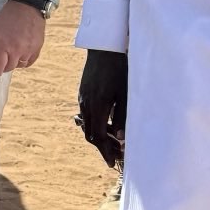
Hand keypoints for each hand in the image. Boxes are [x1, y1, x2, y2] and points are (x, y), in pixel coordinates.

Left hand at [0, 0, 46, 78]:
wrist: (27, 7)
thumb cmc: (9, 17)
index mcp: (3, 45)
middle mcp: (16, 50)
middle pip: (9, 68)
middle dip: (4, 67)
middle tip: (2, 62)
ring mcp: (28, 50)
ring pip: (20, 65)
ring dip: (15, 63)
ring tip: (12, 55)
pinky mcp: (37, 48)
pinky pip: (30, 61)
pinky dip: (25, 62)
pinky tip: (21, 57)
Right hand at [78, 48, 127, 167]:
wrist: (105, 47)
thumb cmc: (121, 69)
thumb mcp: (127, 94)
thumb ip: (123, 117)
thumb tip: (122, 138)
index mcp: (97, 106)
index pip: (98, 137)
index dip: (106, 152)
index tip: (113, 162)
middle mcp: (86, 104)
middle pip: (90, 134)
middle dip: (102, 147)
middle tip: (116, 155)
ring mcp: (82, 97)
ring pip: (87, 124)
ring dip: (99, 136)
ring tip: (114, 141)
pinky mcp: (83, 91)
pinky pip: (86, 114)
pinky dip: (96, 124)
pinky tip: (107, 124)